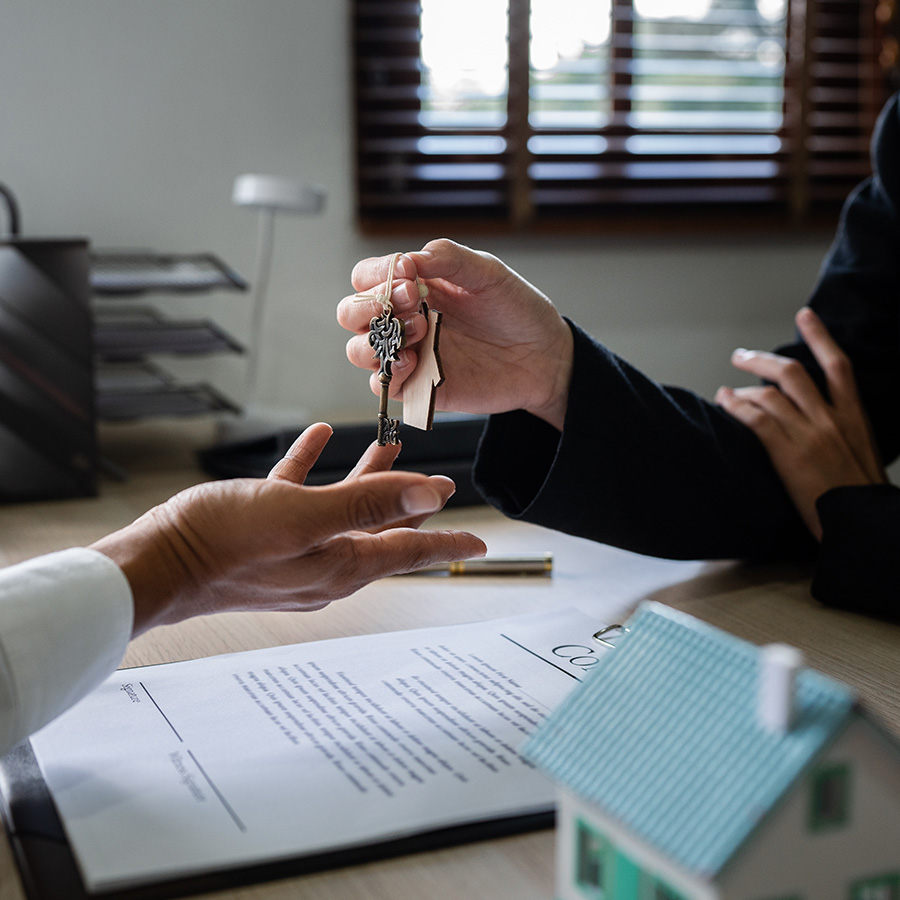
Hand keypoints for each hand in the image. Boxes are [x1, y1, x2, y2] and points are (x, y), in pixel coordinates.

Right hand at [91, 423, 485, 634]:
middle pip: (383, 530)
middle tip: (443, 482)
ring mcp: (294, 552)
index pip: (409, 550)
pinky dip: (314, 470)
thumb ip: (367, 503)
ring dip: (367, 480)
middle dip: (413, 504)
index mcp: (341, 563)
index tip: (480, 541)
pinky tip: (315, 440)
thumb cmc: (225, 543)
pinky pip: (300, 498)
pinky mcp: (264, 534)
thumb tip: (430, 494)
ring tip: (387, 450)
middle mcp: (324, 563)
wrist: (157, 564)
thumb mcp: (304, 517)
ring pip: (344, 511)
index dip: (447, 542)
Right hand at [337, 239, 573, 429]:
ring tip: (418, 332)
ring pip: (359, 349)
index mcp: (415, 286)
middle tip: (408, 303)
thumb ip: (450, 259)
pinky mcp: (420, 387)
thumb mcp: (488, 274)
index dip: (377, 275)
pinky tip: (412, 363)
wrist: (544, 357)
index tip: (408, 275)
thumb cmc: (517, 311)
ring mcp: (410, 354)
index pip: (368, 276)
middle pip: (352, 312)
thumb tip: (411, 257)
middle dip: (367, 306)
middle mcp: (405, 319)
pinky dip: (387, 375)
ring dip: (376, 340)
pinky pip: (384, 386)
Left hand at [715, 307, 885, 539]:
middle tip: (740, 357)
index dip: (820, 336)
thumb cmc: (858, 493)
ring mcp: (808, 435)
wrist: (861, 521)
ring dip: (742, 388)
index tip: (805, 315)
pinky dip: (736, 407)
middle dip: (761, 360)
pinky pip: (756, 419)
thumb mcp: (862, 450)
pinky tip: (725, 403)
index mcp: (854, 416)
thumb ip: (842, 427)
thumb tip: (817, 414)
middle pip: (792, 372)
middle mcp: (830, 419)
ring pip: (769, 394)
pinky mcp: (788, 453)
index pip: (838, 364)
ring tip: (726, 391)